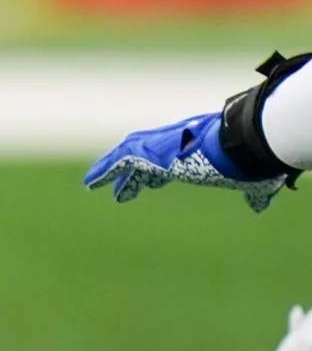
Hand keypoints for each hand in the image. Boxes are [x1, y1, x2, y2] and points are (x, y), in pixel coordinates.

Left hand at [83, 111, 286, 212]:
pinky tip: (90, 184)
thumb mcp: (248, 178)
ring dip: (110, 171)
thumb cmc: (247, 160)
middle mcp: (172, 145)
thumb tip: (260, 206)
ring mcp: (158, 146)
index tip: (152, 182)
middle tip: (123, 192)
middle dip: (132, 176)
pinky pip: (118, 162)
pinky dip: (103, 172)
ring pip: (126, 157)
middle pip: (144, 160)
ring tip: (93, 184)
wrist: (239, 145)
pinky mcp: (147, 152)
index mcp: (193, 151)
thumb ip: (252, 193)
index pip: (168, 163)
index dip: (158, 174)